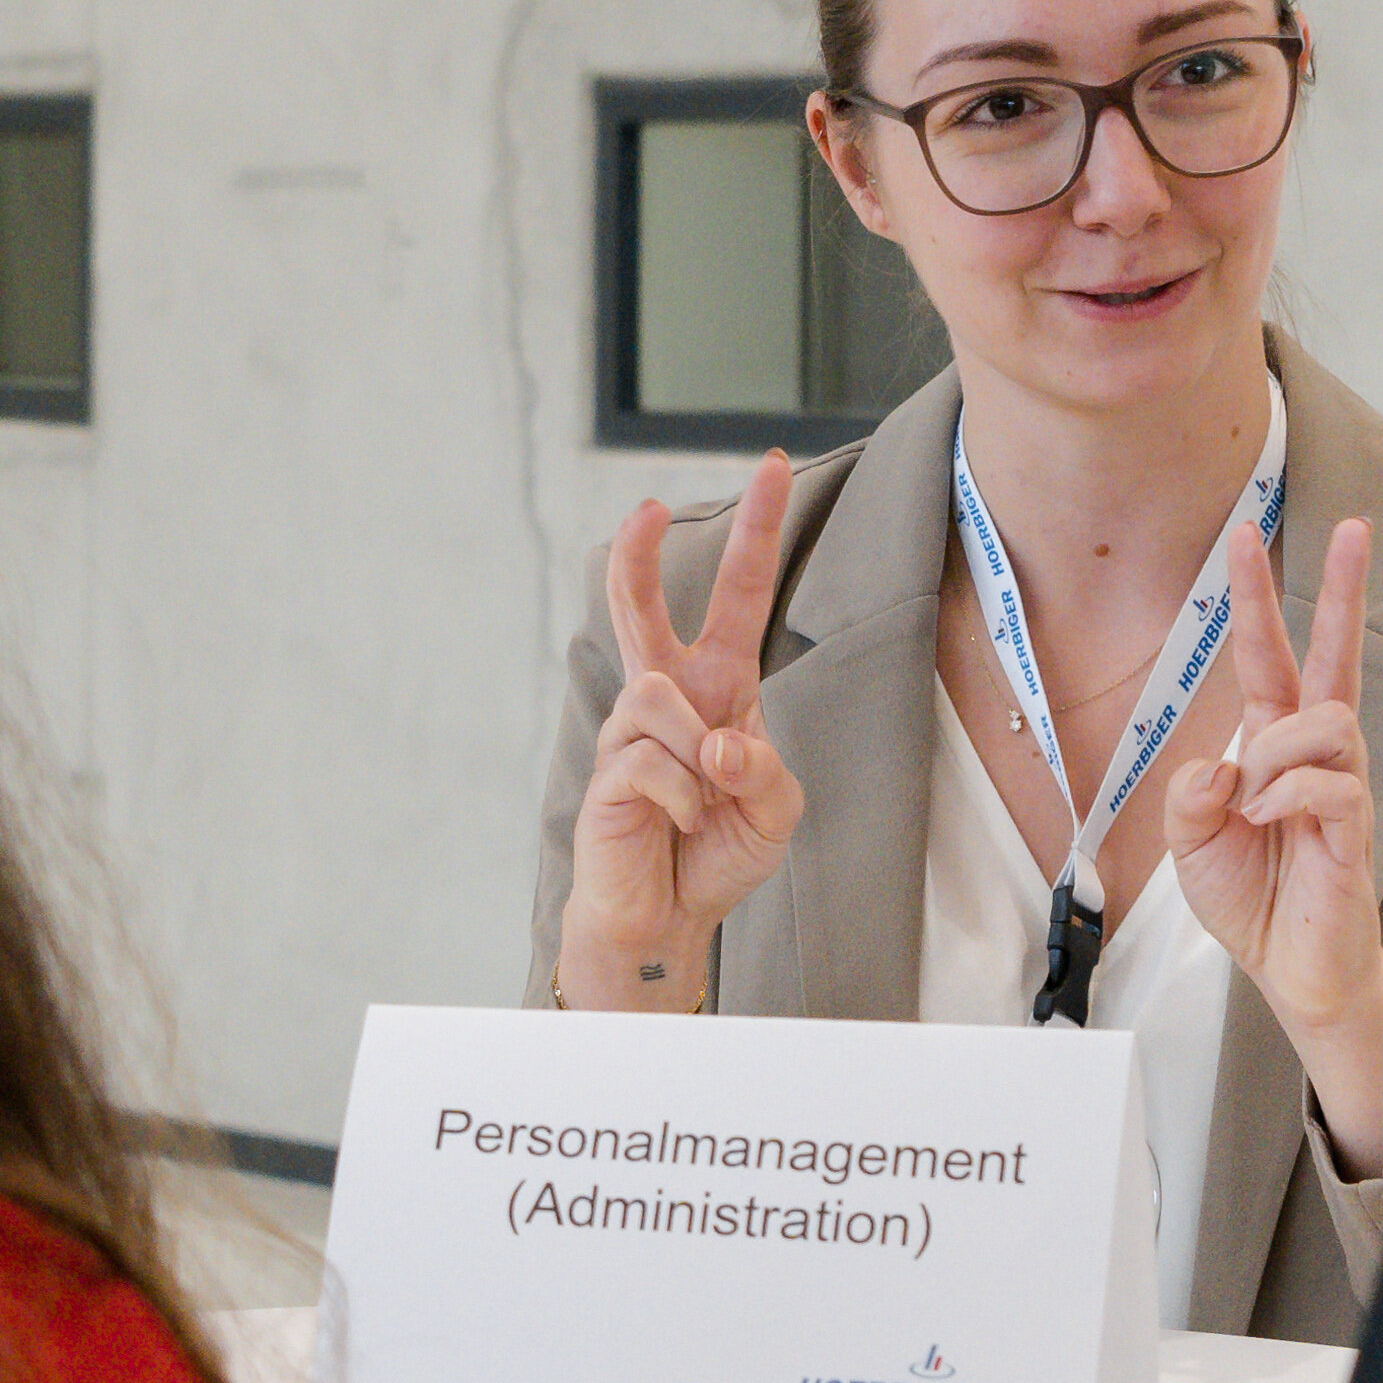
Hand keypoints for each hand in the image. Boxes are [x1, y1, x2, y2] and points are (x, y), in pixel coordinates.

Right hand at [559, 454, 809, 1003]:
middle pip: (642, 605)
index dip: (757, 532)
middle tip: (645, 506)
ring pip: (661, 698)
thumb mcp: (775, 808)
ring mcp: (630, 730)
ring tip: (702, 806)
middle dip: (637, 553)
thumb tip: (713, 740)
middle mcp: (669, 696)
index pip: (739, 596)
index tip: (775, 467)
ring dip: (699, 757)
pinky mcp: (607, 770)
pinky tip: (677, 825)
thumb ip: (763, 767)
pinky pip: (652, 762)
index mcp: (720, 687)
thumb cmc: (718, 852)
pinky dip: (683, 801)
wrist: (667, 916)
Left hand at [1158, 511, 1382, 1138]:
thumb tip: (1219, 764)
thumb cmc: (1254, 901)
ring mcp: (1342, 789)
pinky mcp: (1355, 833)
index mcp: (1273, 745)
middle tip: (1353, 526)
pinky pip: (1330, 785)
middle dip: (1342, 588)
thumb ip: (1190, 796)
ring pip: (1326, 721)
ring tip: (1255, 805)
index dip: (1258, 597)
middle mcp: (1315, 755)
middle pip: (1336, 654)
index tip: (1245, 535)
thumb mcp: (1192, 844)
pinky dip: (1288, 797)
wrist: (1293, 972)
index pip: (1271, 656)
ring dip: (1277, 752)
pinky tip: (1269, 825)